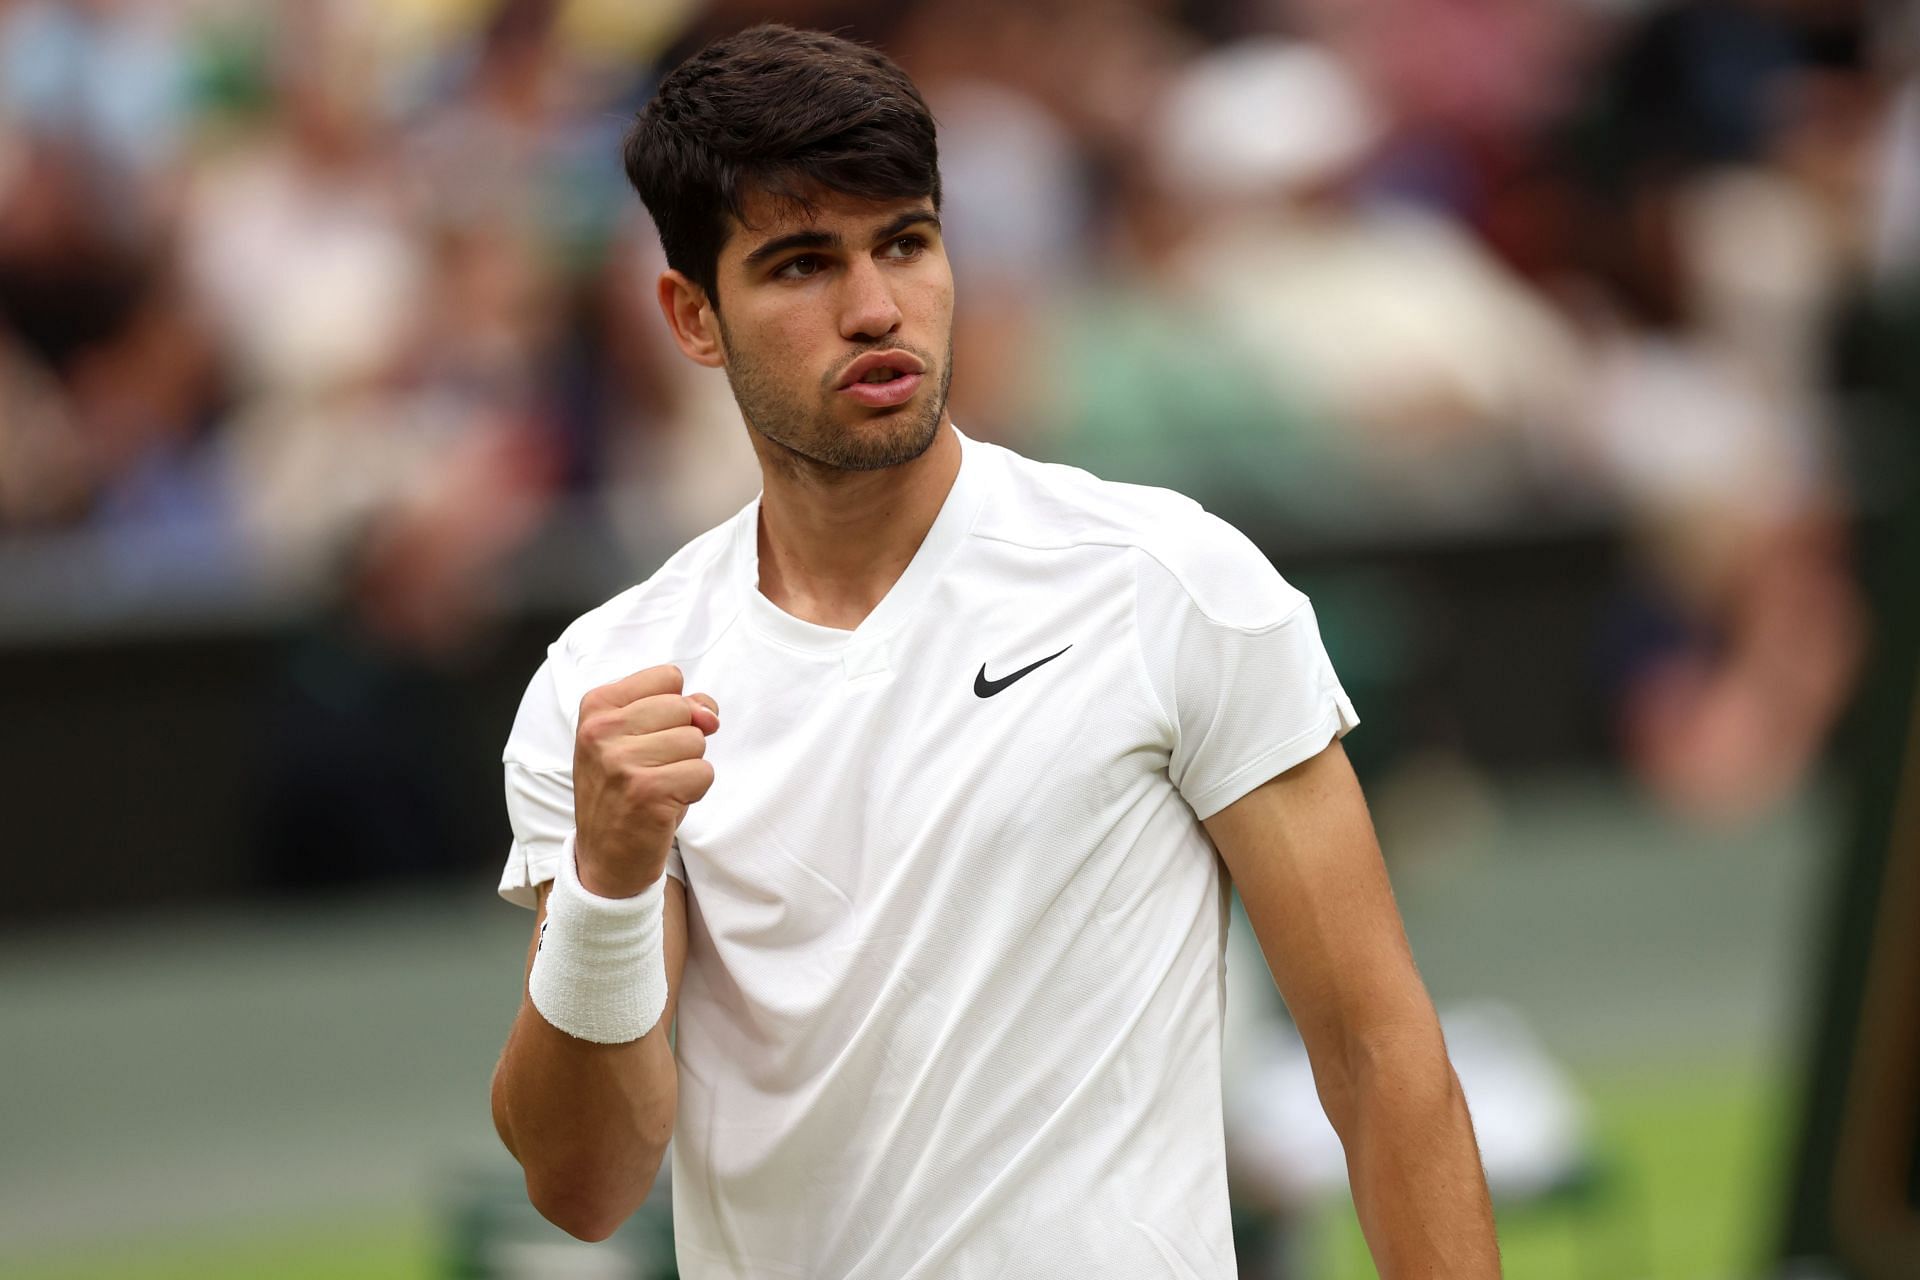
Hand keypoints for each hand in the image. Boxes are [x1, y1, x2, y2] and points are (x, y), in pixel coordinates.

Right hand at [572, 664, 719, 897]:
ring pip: (696, 741)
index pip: (668, 677)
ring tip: (657, 786)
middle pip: (684, 708)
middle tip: (652, 768)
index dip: (675, 708)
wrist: (605, 856)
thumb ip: (679, 709)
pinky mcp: (647, 791)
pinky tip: (665, 804)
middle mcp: (602, 730)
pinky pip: (703, 773)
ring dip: (687, 767)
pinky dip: (694, 791)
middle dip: (682, 740)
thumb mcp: (638, 738)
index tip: (648, 737)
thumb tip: (710, 714)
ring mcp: (622, 761)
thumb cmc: (626, 790)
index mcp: (597, 707)